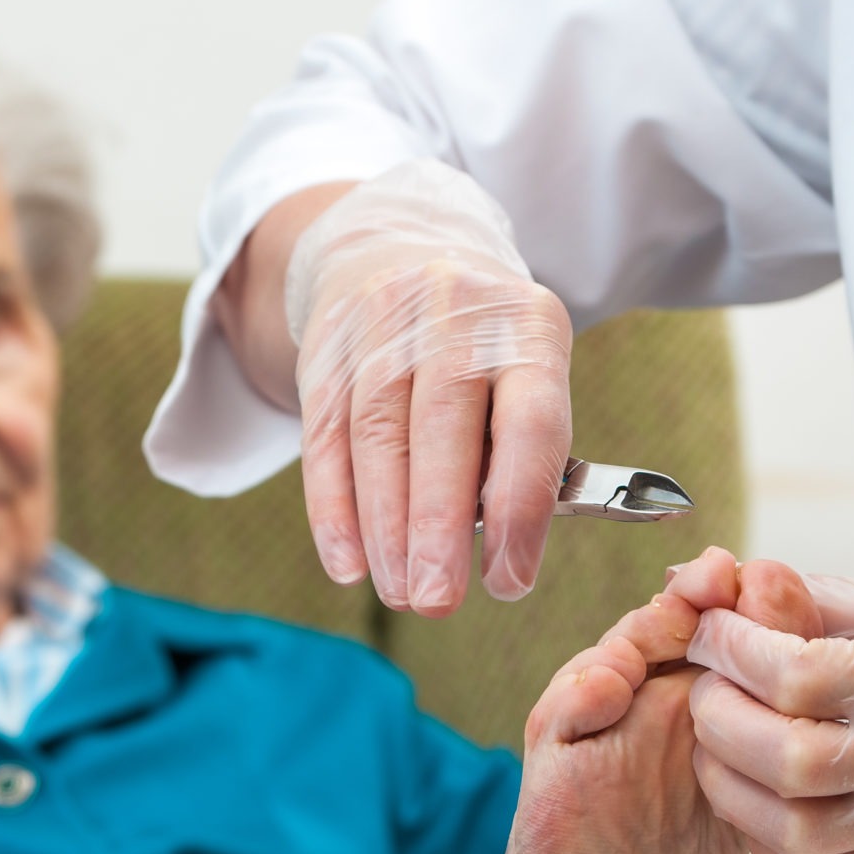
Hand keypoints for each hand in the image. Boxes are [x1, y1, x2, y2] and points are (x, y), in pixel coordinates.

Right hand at [284, 160, 573, 614]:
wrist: (396, 251)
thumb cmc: (484, 349)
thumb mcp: (526, 372)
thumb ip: (522, 452)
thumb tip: (508, 558)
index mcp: (528, 327)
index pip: (529, 423)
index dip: (520, 509)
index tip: (508, 582)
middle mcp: (455, 319)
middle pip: (442, 431)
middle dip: (438, 528)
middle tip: (438, 601)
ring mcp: (384, 329)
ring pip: (378, 438)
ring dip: (386, 531)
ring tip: (401, 594)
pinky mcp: (327, 351)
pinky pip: (325, 438)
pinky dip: (334, 509)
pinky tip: (347, 564)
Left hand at [669, 554, 853, 853]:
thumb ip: (820, 599)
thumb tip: (729, 582)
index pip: (796, 674)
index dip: (731, 650)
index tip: (713, 629)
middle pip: (785, 758)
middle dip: (718, 719)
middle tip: (703, 686)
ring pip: (791, 829)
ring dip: (728, 786)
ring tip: (716, 743)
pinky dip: (764, 840)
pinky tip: (751, 798)